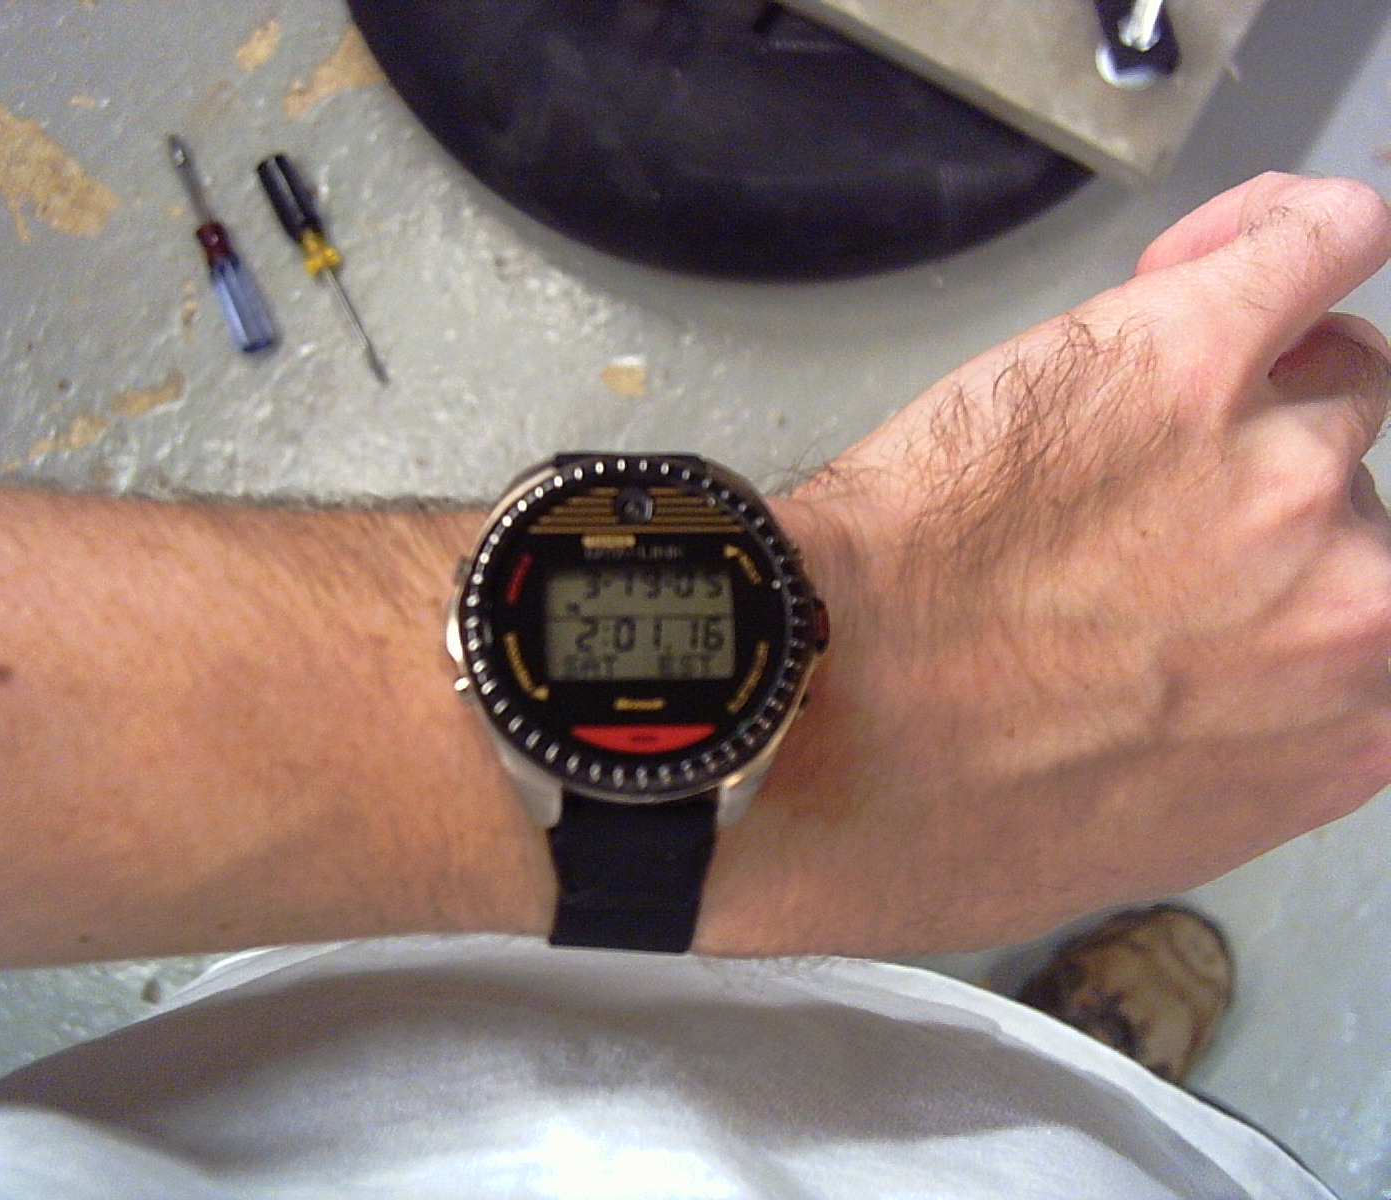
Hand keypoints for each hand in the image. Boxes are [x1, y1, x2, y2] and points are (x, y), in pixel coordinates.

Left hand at [704, 175, 1390, 955]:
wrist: (800, 722)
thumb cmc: (920, 816)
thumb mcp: (1124, 835)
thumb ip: (1235, 753)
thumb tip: (1237, 699)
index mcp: (1347, 729)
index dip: (1319, 576)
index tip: (1252, 564)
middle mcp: (1359, 599)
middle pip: (1357, 487)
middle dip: (1265, 489)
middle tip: (1138, 500)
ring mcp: (1283, 467)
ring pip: (1337, 378)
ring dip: (1263, 377)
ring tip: (1142, 398)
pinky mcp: (1185, 356)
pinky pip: (1308, 246)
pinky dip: (1295, 232)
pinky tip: (1267, 240)